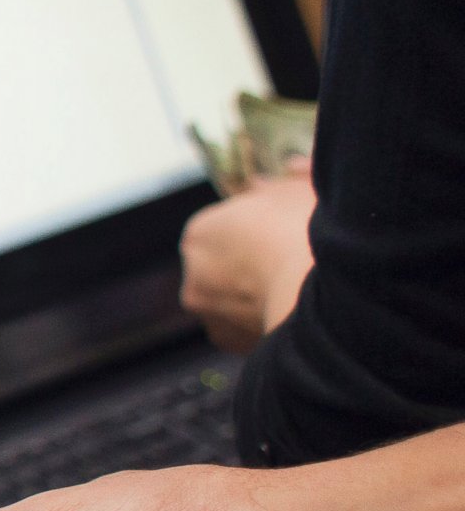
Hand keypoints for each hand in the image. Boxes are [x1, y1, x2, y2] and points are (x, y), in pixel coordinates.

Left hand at [179, 173, 313, 351]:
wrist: (319, 293)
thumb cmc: (308, 233)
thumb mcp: (302, 189)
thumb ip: (290, 180)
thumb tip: (292, 168)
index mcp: (200, 232)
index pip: (226, 227)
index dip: (259, 227)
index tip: (286, 230)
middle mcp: (193, 274)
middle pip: (226, 265)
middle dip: (253, 263)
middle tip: (294, 261)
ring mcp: (208, 312)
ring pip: (234, 299)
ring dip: (257, 295)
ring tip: (297, 290)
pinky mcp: (229, 342)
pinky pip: (247, 329)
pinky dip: (265, 323)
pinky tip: (293, 315)